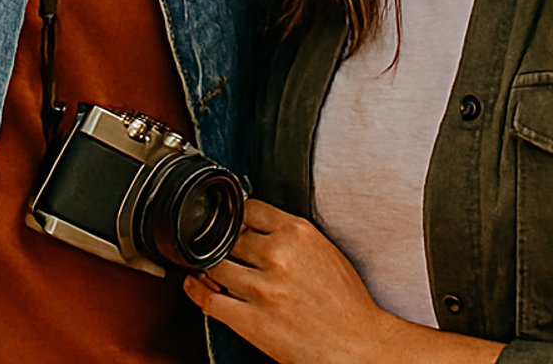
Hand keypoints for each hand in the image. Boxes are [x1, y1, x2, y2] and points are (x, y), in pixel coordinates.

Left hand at [183, 201, 403, 363]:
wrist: (357, 344)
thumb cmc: (346, 304)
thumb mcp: (324, 251)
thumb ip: (291, 236)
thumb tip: (259, 228)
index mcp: (298, 233)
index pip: (248, 208)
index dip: (236, 216)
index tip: (230, 221)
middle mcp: (277, 255)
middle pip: (228, 237)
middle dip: (224, 245)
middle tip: (223, 251)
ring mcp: (261, 288)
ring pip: (214, 266)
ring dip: (209, 268)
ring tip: (208, 270)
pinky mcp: (251, 319)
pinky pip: (209, 299)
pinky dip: (196, 291)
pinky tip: (195, 286)